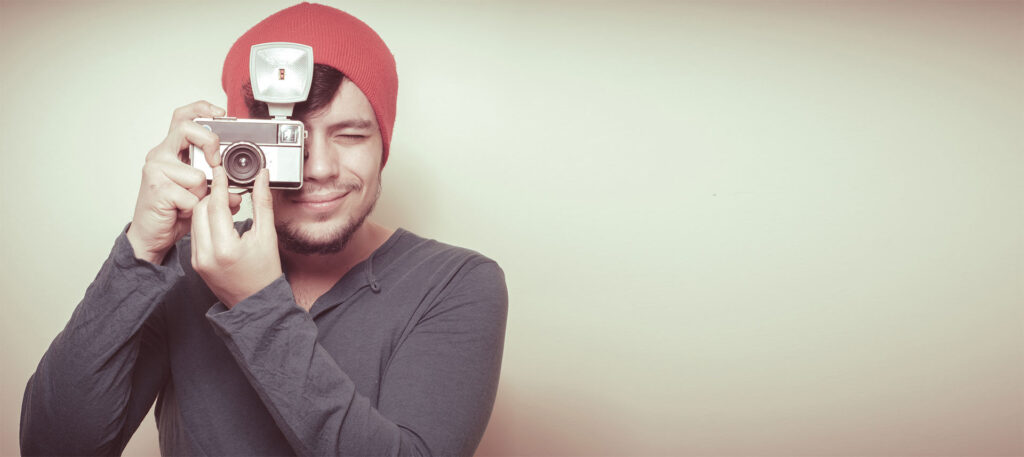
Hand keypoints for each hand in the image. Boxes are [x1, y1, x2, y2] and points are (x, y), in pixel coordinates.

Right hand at [126, 101, 241, 263]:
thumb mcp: (201, 192)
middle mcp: (160, 155)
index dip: (201, 109)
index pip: (183, 117)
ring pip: (197, 173)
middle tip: (217, 161)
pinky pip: (191, 195)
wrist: (152, 235)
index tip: (221, 113)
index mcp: (172, 150)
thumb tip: (241, 187)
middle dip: (210, 142)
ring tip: (189, 201)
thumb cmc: (174, 211)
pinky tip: (181, 211)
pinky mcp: (157, 188)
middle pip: (187, 129)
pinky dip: (193, 208)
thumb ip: (219, 183)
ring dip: (202, 193)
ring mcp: (155, 170)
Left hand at [191, 166, 281, 307]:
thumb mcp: (267, 236)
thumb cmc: (265, 273)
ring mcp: (198, 259)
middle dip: (213, 194)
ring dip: (207, 206)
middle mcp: (206, 254)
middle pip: (201, 209)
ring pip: (195, 219)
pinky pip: (196, 233)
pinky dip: (205, 221)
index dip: (219, 184)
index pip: (216, 205)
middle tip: (227, 187)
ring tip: (225, 202)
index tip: (221, 170)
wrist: (256, 302)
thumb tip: (261, 178)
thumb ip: (262, 203)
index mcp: (225, 248)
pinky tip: (218, 218)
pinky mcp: (195, 262)